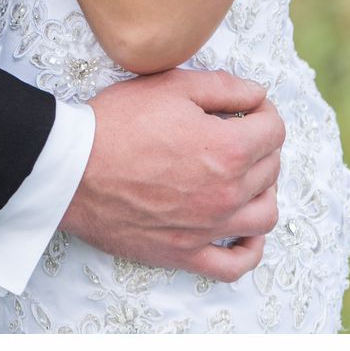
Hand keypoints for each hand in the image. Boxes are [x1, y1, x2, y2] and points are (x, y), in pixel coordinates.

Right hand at [61, 70, 283, 279]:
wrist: (74, 170)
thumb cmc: (118, 124)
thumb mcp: (171, 85)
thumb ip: (223, 86)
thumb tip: (257, 94)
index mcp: (228, 149)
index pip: (275, 130)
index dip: (264, 111)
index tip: (248, 107)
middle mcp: (228, 193)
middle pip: (271, 168)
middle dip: (261, 144)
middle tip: (236, 132)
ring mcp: (210, 228)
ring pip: (265, 216)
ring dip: (263, 191)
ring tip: (242, 175)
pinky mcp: (186, 253)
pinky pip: (235, 265)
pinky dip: (249, 249)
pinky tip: (242, 230)